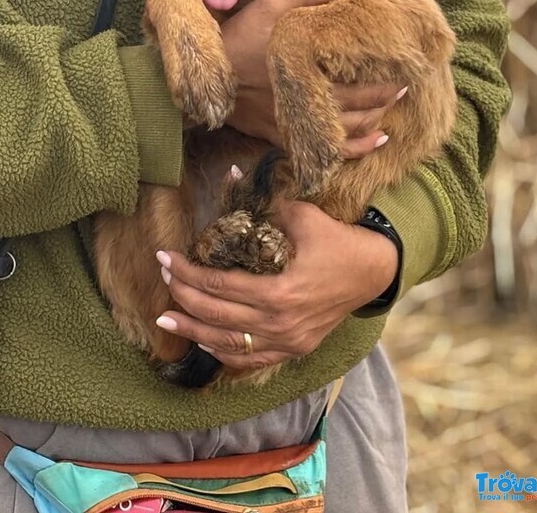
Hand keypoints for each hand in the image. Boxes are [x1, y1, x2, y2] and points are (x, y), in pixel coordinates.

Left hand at [155, 201, 398, 369]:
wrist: (374, 272)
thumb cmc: (339, 242)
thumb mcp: (305, 217)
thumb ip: (268, 206)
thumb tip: (233, 177)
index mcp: (279, 292)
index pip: (218, 285)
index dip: (187, 271)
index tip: (164, 257)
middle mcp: (279, 324)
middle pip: (216, 315)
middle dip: (183, 295)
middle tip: (162, 277)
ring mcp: (287, 341)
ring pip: (228, 343)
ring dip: (193, 330)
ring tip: (166, 319)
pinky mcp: (294, 349)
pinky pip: (251, 359)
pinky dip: (223, 352)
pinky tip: (204, 342)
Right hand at [221, 0, 406, 157]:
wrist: (203, 75)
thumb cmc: (238, 37)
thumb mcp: (272, 5)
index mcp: (310, 70)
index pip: (360, 79)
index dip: (385, 76)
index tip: (403, 66)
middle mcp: (308, 101)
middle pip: (360, 106)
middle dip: (386, 97)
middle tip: (404, 86)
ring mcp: (297, 123)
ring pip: (348, 132)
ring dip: (375, 122)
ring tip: (391, 110)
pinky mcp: (283, 137)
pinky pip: (328, 152)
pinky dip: (356, 150)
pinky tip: (374, 141)